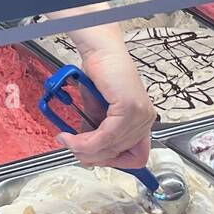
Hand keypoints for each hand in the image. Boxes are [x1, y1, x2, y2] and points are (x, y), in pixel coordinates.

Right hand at [56, 46, 156, 169]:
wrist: (100, 51)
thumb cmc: (101, 74)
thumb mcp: (97, 111)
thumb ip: (95, 133)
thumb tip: (85, 153)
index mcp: (142, 121)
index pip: (137, 157)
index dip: (115, 163)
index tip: (93, 157)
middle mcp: (145, 119)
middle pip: (121, 156)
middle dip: (92, 156)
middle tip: (72, 148)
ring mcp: (140, 114)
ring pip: (111, 148)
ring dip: (84, 148)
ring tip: (68, 141)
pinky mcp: (129, 108)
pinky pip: (106, 136)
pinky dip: (86, 141)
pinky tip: (72, 136)